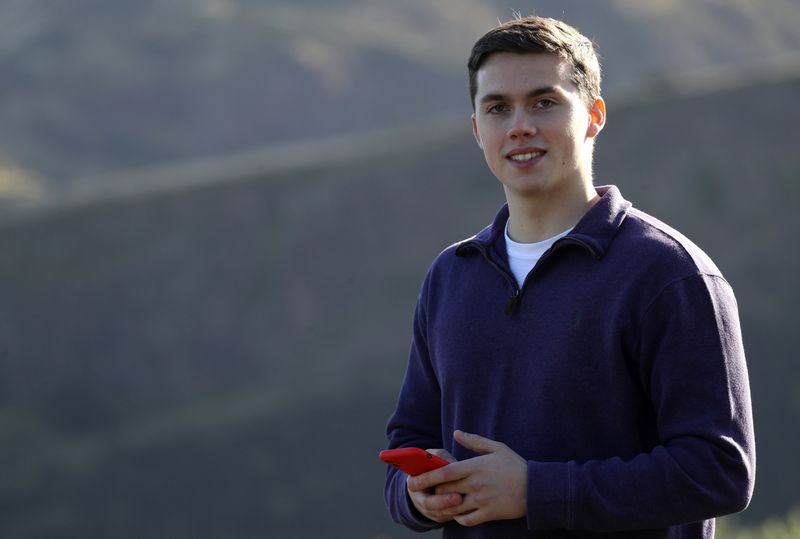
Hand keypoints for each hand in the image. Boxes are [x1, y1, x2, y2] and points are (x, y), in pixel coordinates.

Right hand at [406, 448, 463, 522]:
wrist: (437, 481)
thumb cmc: (437, 466)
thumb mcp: (435, 458)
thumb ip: (440, 457)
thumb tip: (450, 462)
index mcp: (414, 481)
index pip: (414, 484)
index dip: (424, 483)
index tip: (438, 481)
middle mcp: (418, 498)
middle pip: (428, 503)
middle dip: (443, 501)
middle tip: (459, 497)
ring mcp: (427, 510)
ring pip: (439, 513)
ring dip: (453, 509)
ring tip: (467, 503)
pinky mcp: (438, 517)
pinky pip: (447, 518)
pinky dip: (457, 514)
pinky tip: (468, 508)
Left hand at [408, 430, 527, 526]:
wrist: (537, 488)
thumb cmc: (516, 466)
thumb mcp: (497, 448)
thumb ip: (474, 441)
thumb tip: (457, 432)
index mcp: (475, 466)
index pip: (444, 472)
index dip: (426, 477)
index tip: (414, 480)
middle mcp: (475, 484)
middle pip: (444, 490)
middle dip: (432, 492)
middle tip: (425, 492)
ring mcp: (481, 500)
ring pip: (453, 507)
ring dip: (443, 506)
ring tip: (438, 504)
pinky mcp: (488, 513)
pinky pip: (466, 519)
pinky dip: (458, 518)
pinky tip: (457, 513)